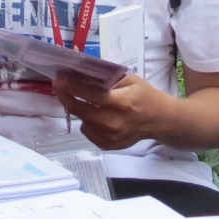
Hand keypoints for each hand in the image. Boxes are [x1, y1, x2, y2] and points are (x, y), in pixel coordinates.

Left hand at [49, 74, 172, 149]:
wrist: (160, 120)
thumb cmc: (145, 95)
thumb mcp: (131, 79)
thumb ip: (109, 78)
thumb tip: (83, 73)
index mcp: (122, 103)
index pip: (92, 96)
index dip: (73, 88)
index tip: (58, 81)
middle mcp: (115, 122)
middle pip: (82, 112)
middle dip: (67, 99)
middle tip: (59, 88)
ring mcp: (111, 137)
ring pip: (83, 123)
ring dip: (79, 110)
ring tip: (84, 101)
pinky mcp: (109, 145)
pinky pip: (88, 133)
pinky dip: (88, 123)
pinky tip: (96, 115)